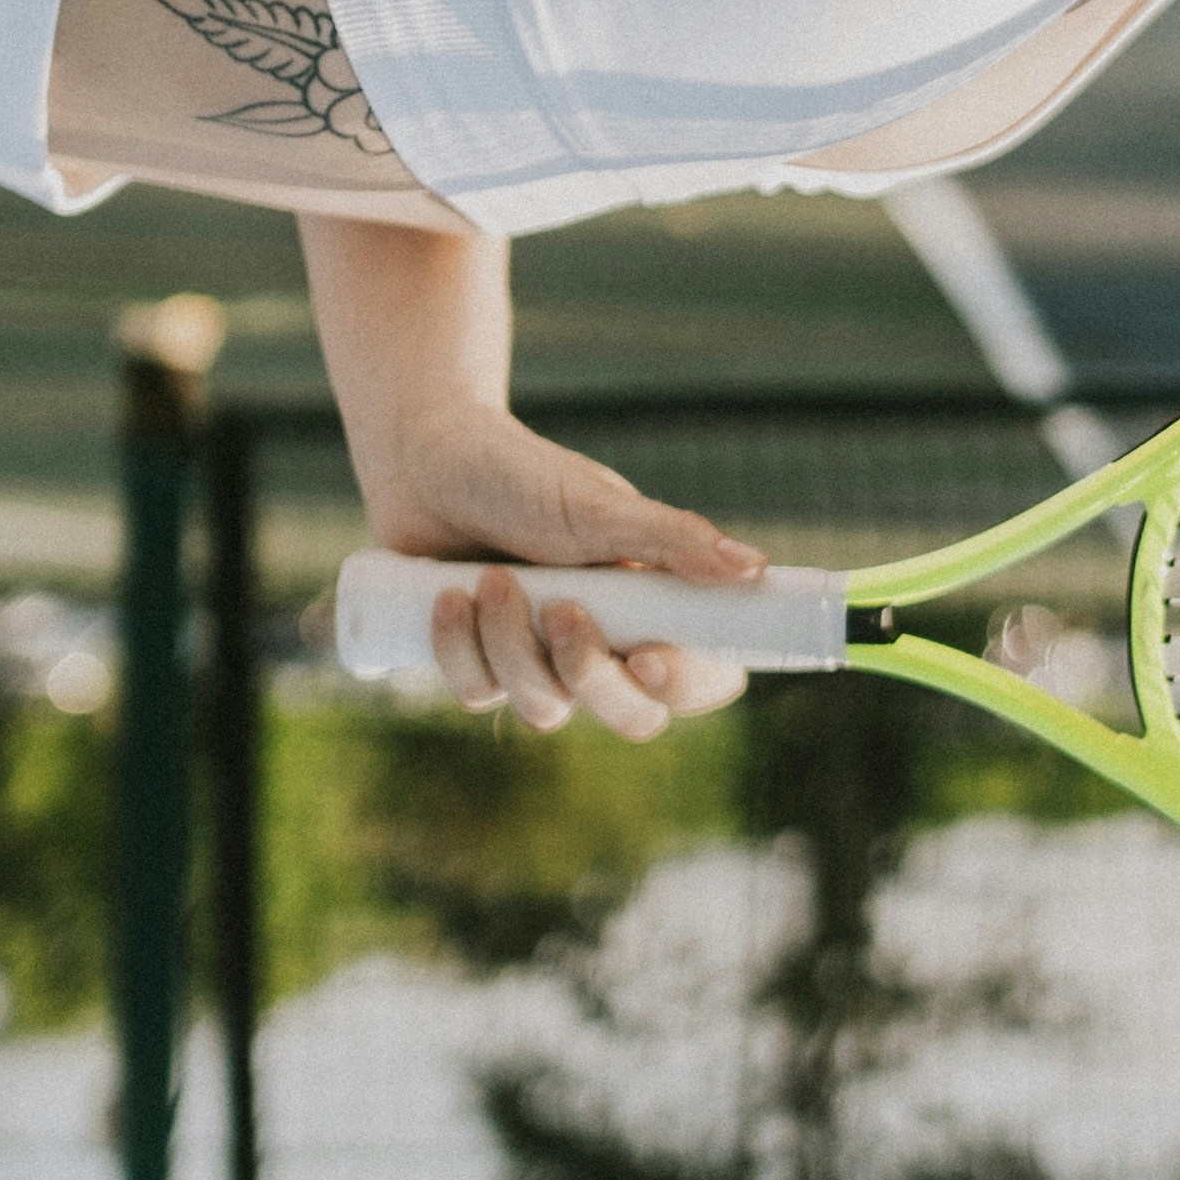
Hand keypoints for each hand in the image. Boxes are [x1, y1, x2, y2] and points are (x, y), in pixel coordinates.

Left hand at [362, 403, 766, 744]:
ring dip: (512, 645)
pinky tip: (448, 597)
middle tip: (559, 610)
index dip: (686, 685)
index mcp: (654, 606)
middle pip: (632, 717)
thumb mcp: (599, 505)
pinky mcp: (483, 669)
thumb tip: (754, 568)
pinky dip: (461, 648)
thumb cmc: (522, 475)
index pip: (704, 677)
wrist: (425, 462)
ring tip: (488, 578)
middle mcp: (608, 644)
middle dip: (590, 675)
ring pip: (548, 709)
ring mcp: (543, 663)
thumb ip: (676, 539)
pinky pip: (480, 695)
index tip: (646, 656)